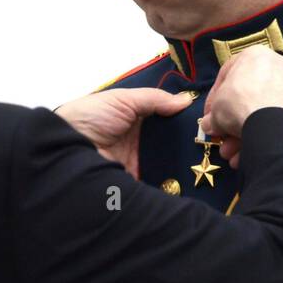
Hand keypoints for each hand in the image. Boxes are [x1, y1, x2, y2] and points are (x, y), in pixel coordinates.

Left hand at [56, 88, 197, 177]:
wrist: (66, 148)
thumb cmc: (90, 116)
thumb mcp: (123, 100)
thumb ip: (154, 99)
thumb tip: (185, 100)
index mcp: (137, 119)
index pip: (168, 120)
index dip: (186, 121)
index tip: (209, 121)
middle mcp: (140, 140)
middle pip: (172, 144)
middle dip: (192, 146)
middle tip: (216, 146)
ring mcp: (139, 162)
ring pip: (169, 164)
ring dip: (186, 165)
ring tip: (211, 164)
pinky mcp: (134, 181)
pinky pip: (158, 183)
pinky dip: (172, 183)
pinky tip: (194, 182)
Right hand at [198, 47, 282, 167]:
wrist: (274, 124)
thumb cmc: (240, 105)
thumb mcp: (215, 109)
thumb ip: (212, 116)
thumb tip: (212, 125)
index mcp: (255, 55)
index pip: (228, 76)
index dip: (214, 100)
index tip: (210, 116)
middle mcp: (279, 66)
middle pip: (249, 97)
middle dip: (233, 122)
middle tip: (224, 139)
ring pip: (266, 111)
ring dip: (248, 132)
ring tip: (236, 153)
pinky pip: (281, 121)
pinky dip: (268, 134)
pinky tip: (255, 151)